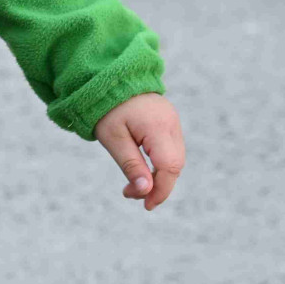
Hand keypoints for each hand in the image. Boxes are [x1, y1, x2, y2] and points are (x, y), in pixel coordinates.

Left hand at [93, 93, 183, 210]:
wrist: (112, 78)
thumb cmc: (108, 109)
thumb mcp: (113, 140)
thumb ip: (131, 165)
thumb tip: (145, 192)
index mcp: (158, 126)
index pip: (169, 167)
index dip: (161, 190)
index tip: (145, 205)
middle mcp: (172, 124)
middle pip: (176, 165)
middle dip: (159, 186)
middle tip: (132, 195)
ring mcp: (173, 121)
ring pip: (175, 159)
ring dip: (160, 176)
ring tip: (135, 185)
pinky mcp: (169, 122)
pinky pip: (171, 149)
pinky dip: (161, 164)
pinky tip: (143, 169)